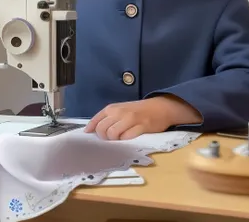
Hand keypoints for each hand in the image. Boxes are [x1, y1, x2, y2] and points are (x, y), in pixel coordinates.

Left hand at [84, 95, 201, 139]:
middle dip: (104, 137)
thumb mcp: (120, 110)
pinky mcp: (141, 127)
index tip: (89, 136)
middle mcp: (119, 112)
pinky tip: (129, 138)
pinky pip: (127, 137)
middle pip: (102, 129)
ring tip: (121, 139)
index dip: (91, 130)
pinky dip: (126, 141)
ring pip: (112, 134)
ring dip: (115, 140)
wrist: (160, 107)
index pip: (95, 120)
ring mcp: (130, 119)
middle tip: (111, 139)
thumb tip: (93, 130)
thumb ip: (108, 118)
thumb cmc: (137, 110)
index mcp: (112, 108)